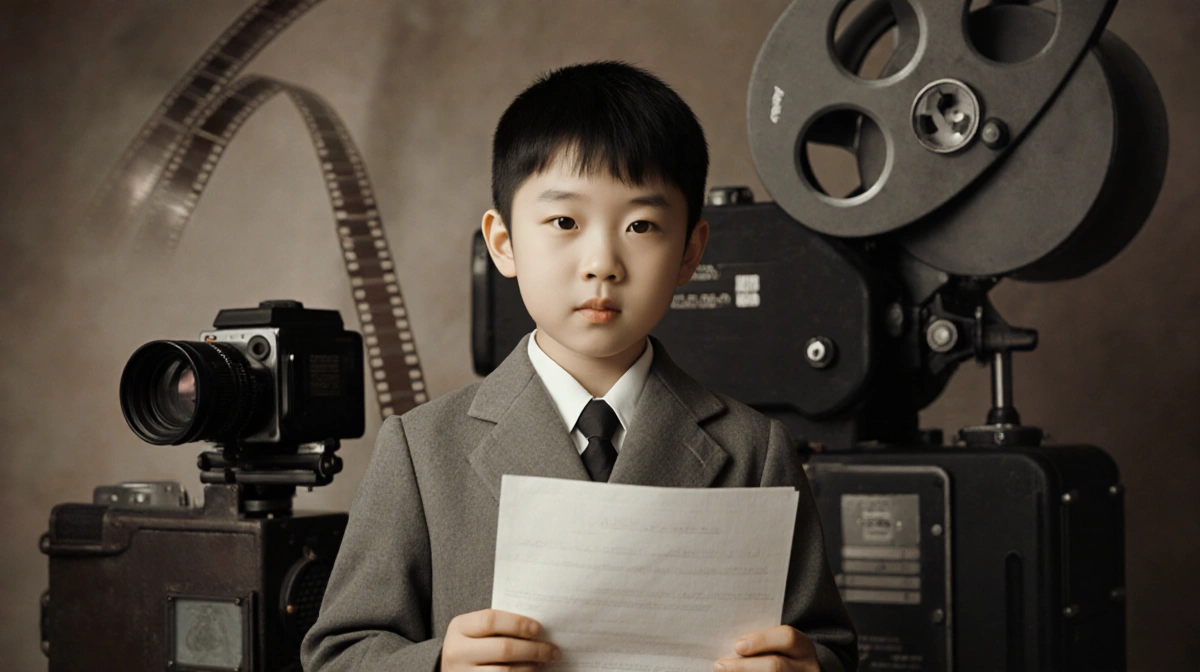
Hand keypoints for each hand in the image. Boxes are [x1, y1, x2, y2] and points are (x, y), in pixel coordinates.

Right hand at [441, 609, 559, 671]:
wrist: (452, 668)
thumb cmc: (472, 643)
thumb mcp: (476, 630)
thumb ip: (500, 625)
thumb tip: (538, 629)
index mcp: (460, 627)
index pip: (491, 620)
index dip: (518, 624)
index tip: (538, 629)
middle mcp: (458, 651)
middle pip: (503, 649)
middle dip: (533, 649)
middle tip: (552, 650)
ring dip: (530, 668)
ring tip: (543, 663)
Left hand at [714, 626, 819, 671]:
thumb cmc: (781, 656)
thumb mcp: (780, 646)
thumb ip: (762, 642)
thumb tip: (732, 645)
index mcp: (803, 648)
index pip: (788, 638)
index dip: (762, 640)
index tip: (737, 646)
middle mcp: (807, 668)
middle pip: (776, 666)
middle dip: (744, 666)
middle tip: (720, 665)